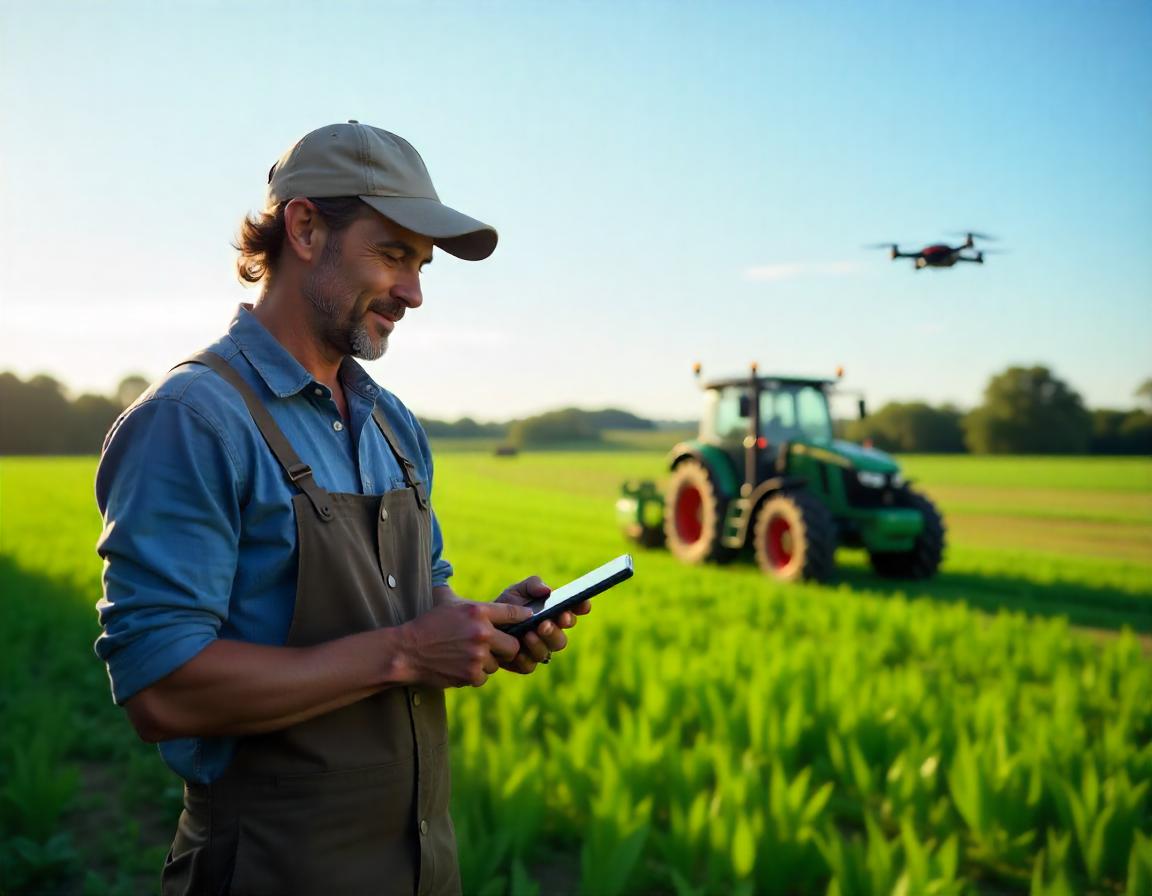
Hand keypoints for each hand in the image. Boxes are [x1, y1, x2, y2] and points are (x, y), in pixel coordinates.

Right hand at [395, 600, 531, 687]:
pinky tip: (458, 666)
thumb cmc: (429, 623)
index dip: (524, 617)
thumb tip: (484, 592)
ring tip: (465, 655)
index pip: (514, 613)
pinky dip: (474, 675)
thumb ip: (472, 601)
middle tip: (493, 648)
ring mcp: (477, 655)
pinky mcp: (471, 674)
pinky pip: (484, 677)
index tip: (529, 620)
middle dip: (506, 648)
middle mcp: (482, 632)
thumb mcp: (449, 602)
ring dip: (486, 663)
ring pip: (497, 663)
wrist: (407, 650)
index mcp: (478, 611)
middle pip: (513, 645)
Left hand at [494, 576, 591, 673]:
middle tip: (544, 624)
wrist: (483, 626)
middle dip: (554, 631)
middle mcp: (551, 634)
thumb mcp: (517, 591)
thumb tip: (547, 590)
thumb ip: (532, 586)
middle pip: (562, 639)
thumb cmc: (505, 606)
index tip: (581, 605)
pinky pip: (530, 665)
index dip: (581, 607)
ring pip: (548, 652)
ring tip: (528, 633)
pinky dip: (524, 657)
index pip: (574, 611)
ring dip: (539, 643)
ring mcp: (539, 650)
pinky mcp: (524, 664)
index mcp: (554, 614)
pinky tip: (516, 650)